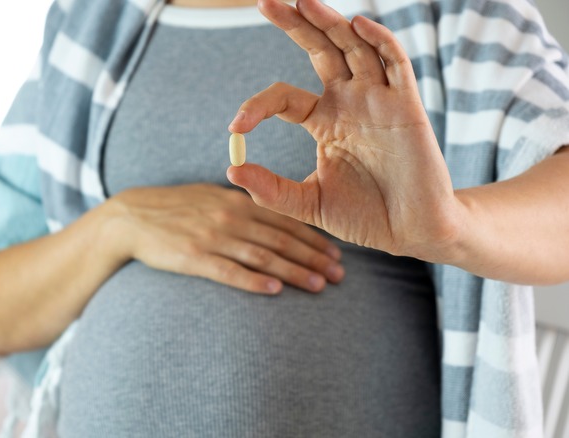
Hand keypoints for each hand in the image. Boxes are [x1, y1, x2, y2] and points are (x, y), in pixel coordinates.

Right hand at [107, 184, 343, 293]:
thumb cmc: (173, 209)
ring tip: (319, 285)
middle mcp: (230, 217)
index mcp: (236, 202)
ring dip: (294, 271)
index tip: (335, 253)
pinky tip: (274, 290)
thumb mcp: (210, 198)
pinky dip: (254, 280)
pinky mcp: (194, 257)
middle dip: (314, 257)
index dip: (313, 237)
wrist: (131, 217)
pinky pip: (229, 271)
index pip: (284, 220)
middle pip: (281, 239)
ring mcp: (213, 237)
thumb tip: (270, 220)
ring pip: (263, 255)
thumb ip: (241, 208)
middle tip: (340, 275)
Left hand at [227, 0, 462, 261]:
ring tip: (303, 2)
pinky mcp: (406, 106)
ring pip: (353, 48)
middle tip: (265, 2)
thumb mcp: (309, 204)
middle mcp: (349, 102)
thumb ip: (272, 191)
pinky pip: (395, 64)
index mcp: (324, 121)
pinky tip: (357, 24)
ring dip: (329, 23)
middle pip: (320, 50)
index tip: (236, 127)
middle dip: (294, 25)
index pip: (284, 98)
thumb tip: (231, 169)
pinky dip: (378, 41)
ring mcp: (377, 100)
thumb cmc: (365, 217)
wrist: (412, 233)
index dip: (257, 106)